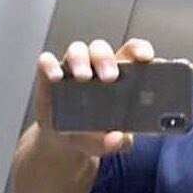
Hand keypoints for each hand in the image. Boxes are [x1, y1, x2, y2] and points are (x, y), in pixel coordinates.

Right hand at [34, 37, 154, 157]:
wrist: (66, 143)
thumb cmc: (95, 133)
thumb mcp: (109, 142)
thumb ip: (118, 142)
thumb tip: (117, 138)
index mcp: (119, 75)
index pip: (131, 52)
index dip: (140, 49)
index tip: (145, 58)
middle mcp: (95, 67)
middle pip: (101, 50)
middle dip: (106, 59)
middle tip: (110, 77)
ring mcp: (71, 68)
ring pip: (77, 50)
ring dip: (81, 60)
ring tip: (83, 77)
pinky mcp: (49, 75)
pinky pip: (47, 62)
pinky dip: (50, 66)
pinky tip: (56, 77)